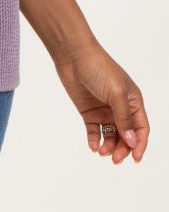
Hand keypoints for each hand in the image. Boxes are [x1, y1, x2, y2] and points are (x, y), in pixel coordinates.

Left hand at [54, 43, 148, 163]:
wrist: (73, 55)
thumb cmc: (99, 67)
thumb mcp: (116, 93)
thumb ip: (124, 118)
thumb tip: (132, 141)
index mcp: (133, 101)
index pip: (141, 128)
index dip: (140, 144)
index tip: (135, 158)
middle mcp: (120, 108)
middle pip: (126, 135)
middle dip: (123, 149)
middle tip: (115, 159)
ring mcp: (104, 110)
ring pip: (111, 136)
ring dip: (109, 146)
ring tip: (101, 151)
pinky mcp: (89, 112)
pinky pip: (95, 131)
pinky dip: (95, 140)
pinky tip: (93, 145)